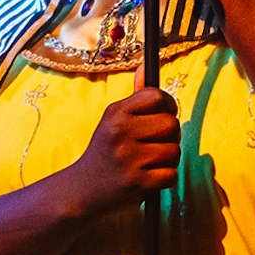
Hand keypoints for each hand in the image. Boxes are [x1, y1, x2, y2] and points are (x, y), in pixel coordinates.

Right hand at [69, 87, 180, 211]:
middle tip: (156, 143)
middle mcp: (120, 133)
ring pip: (174, 150)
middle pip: (172, 124)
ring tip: (150, 162)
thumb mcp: (113, 121)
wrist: (81, 190)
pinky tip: (149, 178)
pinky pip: (171, 175)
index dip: (167, 106)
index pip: (156, 96)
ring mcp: (129, 159)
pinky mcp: (137, 183)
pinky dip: (165, 179)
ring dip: (168, 159)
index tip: (162, 115)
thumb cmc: (104, 152)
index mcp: (116, 114)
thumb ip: (135, 97)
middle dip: (170, 136)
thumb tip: (146, 65)